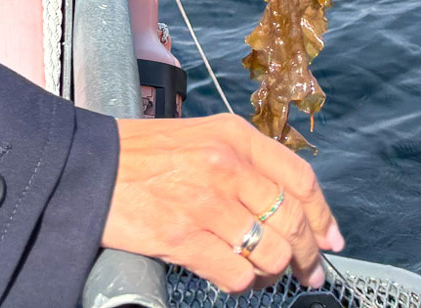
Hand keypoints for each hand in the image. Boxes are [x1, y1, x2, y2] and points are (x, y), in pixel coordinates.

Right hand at [103, 113, 344, 291]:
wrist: (88, 167)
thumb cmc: (142, 155)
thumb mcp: (201, 139)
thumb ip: (244, 164)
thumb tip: (287, 206)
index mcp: (234, 136)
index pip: (300, 178)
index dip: (323, 216)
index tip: (332, 239)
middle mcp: (226, 165)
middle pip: (292, 220)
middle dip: (308, 255)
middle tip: (308, 272)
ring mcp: (205, 202)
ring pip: (272, 252)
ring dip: (273, 273)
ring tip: (263, 275)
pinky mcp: (182, 237)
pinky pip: (237, 273)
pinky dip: (242, 284)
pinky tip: (233, 279)